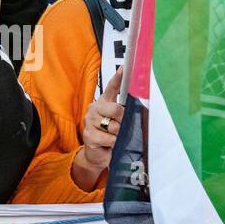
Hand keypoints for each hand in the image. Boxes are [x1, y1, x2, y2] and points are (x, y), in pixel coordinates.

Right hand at [72, 69, 123, 190]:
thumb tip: (136, 110)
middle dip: (122, 121)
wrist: (96, 155)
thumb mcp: (118, 124)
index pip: (111, 88)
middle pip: (116, 109)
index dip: (118, 78)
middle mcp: (94, 109)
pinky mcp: (88, 135)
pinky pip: (109, 138)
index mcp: (103, 103)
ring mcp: (90, 121)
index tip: (124, 68)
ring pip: (113, 126)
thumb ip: (124, 115)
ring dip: (118, 135)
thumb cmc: (109, 137)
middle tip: (121, 128)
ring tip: (113, 138)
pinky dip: (113, 144)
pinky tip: (108, 145)